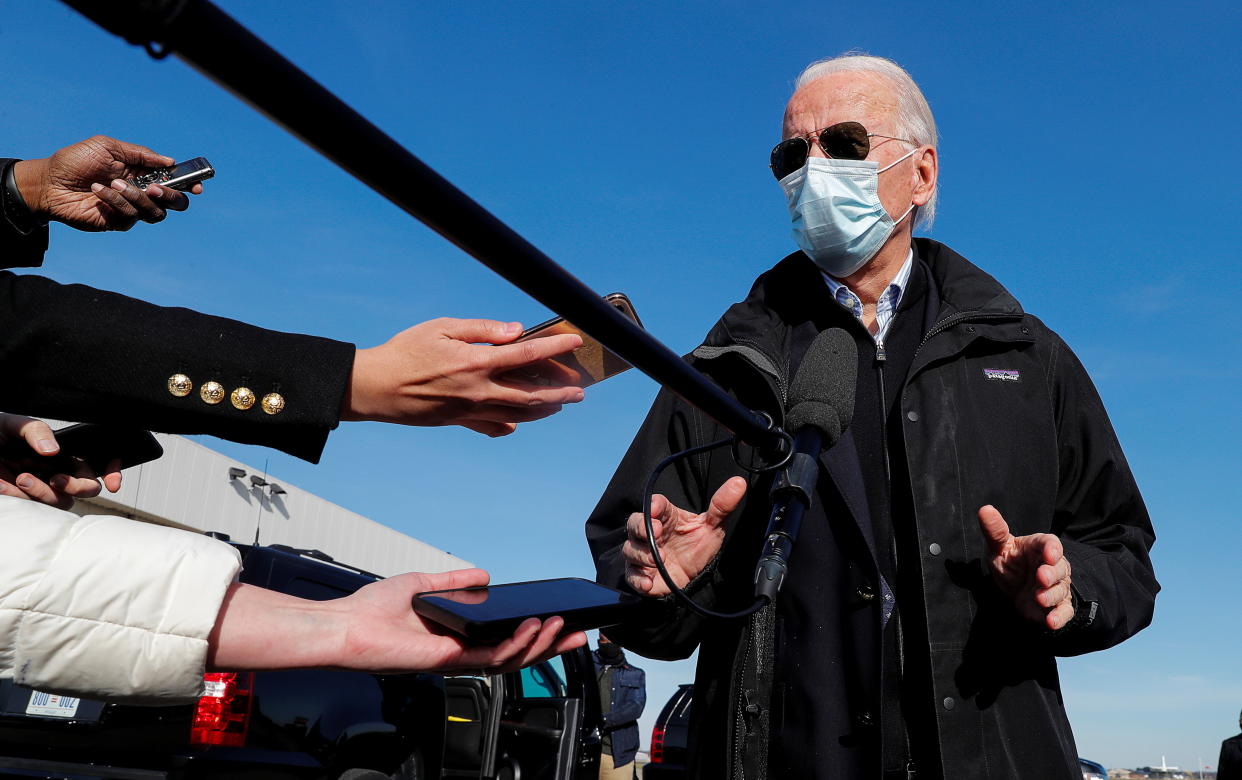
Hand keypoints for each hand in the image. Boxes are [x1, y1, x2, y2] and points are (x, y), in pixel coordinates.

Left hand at [0, 415, 121, 508]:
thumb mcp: (13, 424)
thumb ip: (36, 431)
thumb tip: (53, 450)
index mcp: (62, 452)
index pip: (97, 463)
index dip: (112, 472)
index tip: (113, 483)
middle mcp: (57, 471)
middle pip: (87, 488)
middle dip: (78, 487)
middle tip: (57, 480)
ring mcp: (41, 488)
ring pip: (62, 502)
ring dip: (46, 493)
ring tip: (21, 478)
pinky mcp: (23, 501)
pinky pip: (35, 508)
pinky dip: (25, 497)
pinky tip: (10, 484)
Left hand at [13, 136, 202, 231]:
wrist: (49, 182)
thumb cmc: (75, 161)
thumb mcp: (107, 146)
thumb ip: (140, 154)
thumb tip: (170, 161)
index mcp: (143, 173)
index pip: (174, 181)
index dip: (189, 184)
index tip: (197, 185)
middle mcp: (142, 193)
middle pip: (175, 203)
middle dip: (171, 196)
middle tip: (155, 189)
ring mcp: (131, 209)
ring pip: (155, 212)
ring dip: (136, 197)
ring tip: (113, 184)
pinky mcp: (119, 223)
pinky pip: (131, 216)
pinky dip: (116, 202)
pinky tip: (99, 191)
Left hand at [336, 569, 586, 673]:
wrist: (346, 625)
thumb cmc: (372, 610)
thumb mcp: (421, 586)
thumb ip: (454, 583)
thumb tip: (484, 575)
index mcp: (457, 636)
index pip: (503, 640)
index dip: (534, 635)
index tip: (559, 621)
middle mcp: (459, 651)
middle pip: (515, 655)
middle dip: (549, 648)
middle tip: (577, 634)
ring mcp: (455, 658)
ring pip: (508, 661)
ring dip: (537, 646)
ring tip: (558, 626)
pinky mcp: (447, 660)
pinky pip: (489, 658)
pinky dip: (513, 646)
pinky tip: (528, 629)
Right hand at [343, 317, 585, 436]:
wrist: (374, 387)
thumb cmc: (405, 351)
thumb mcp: (443, 327)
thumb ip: (483, 329)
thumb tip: (516, 331)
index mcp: (477, 362)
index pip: (527, 354)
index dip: (555, 348)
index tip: (575, 342)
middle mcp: (480, 391)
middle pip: (532, 394)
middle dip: (561, 392)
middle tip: (580, 390)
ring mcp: (471, 410)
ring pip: (518, 414)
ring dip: (544, 410)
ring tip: (560, 404)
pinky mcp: (459, 422)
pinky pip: (491, 427)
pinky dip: (510, 425)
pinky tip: (518, 422)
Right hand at [622, 476, 746, 596]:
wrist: (695, 577)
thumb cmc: (698, 547)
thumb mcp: (713, 526)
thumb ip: (722, 506)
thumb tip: (739, 483)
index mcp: (665, 517)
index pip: (654, 505)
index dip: (653, 505)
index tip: (657, 509)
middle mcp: (649, 533)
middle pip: (634, 523)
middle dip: (640, 526)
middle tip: (656, 531)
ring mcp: (641, 554)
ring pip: (630, 549)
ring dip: (641, 554)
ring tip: (658, 559)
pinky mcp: (639, 575)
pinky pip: (631, 576)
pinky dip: (638, 579)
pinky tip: (648, 582)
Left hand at [978, 505, 1073, 629]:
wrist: (1013, 589)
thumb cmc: (1010, 563)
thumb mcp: (999, 547)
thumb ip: (995, 531)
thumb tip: (984, 509)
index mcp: (1041, 547)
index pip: (1051, 544)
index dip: (1052, 549)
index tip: (1049, 553)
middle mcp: (1053, 566)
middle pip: (1060, 568)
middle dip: (1052, 573)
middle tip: (1041, 577)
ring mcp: (1057, 587)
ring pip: (1061, 590)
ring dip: (1052, 595)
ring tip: (1039, 598)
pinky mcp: (1057, 606)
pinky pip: (1064, 611)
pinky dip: (1059, 617)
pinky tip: (1051, 622)